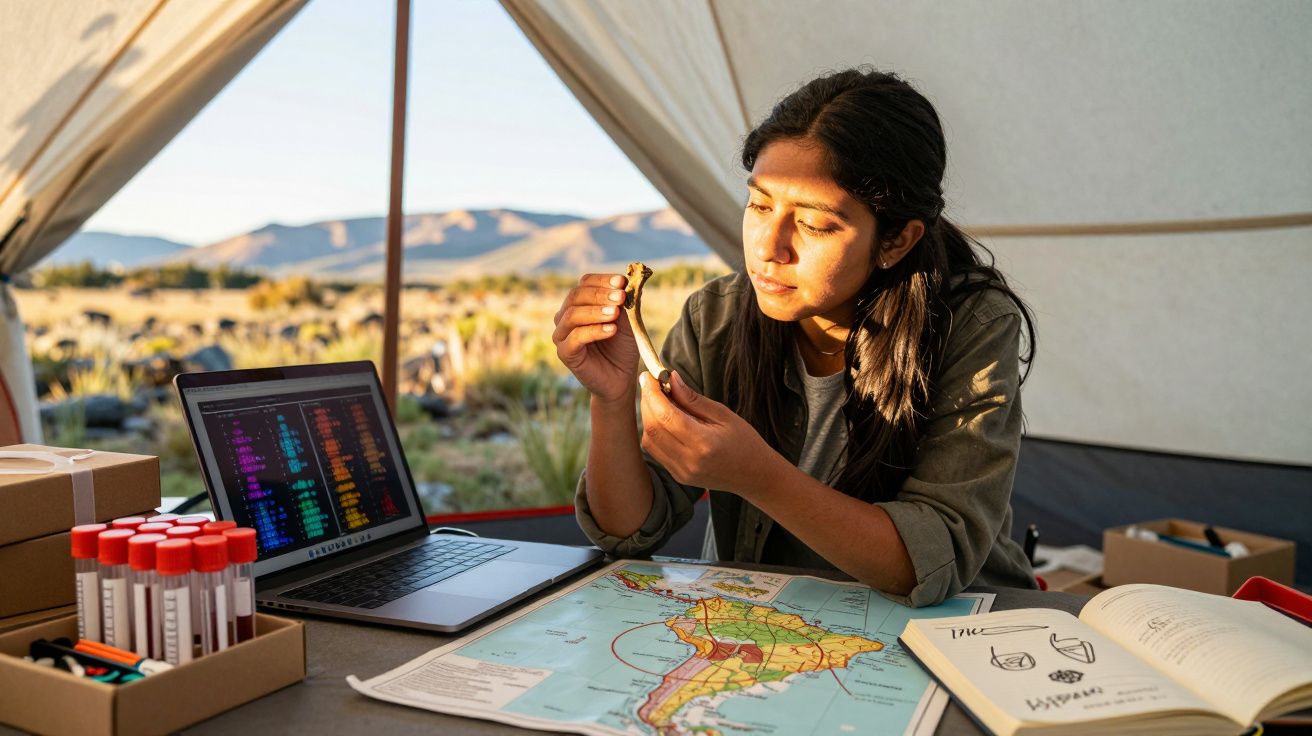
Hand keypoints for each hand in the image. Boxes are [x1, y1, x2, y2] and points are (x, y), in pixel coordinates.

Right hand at [553, 273, 638, 402]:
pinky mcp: (565, 353)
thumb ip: (625, 302)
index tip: (622, 281)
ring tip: (616, 313)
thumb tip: (627, 280)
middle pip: (576, 296)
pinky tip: (611, 330)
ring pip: (572, 315)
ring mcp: (562, 334)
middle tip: (621, 297)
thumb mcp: (627, 320)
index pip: (585, 283)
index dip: (602, 280)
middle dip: (600, 295)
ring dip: (596, 311)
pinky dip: (594, 331)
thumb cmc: (622, 346)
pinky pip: (575, 338)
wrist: (620, 377)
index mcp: (579, 303)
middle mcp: (566, 316)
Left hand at [638, 371, 783, 493]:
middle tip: (650, 384)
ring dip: (647, 416)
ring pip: (649, 440)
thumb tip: (671, 378)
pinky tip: (662, 418)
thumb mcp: (723, 414)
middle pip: (653, 428)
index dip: (653, 394)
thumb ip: (693, 398)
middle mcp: (689, 461)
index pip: (667, 416)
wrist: (754, 475)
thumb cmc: (744, 441)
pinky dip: (653, 431)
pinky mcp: (678, 475)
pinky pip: (655, 451)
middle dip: (647, 402)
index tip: (648, 376)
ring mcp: (682, 471)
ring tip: (657, 399)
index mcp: (704, 444)